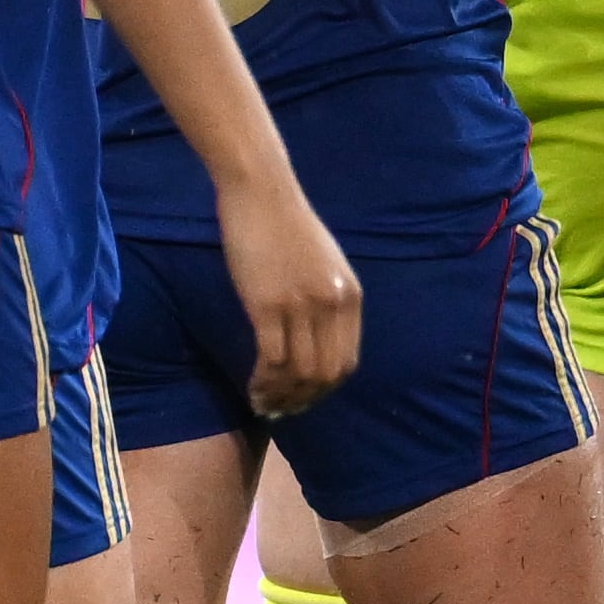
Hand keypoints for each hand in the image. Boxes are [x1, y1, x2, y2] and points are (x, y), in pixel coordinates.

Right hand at [220, 170, 364, 414]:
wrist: (263, 194)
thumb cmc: (288, 227)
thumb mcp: (326, 267)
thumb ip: (328, 302)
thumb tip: (319, 342)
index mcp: (351, 298)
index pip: (346, 362)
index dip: (325, 390)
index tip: (304, 399)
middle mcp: (332, 306)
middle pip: (325, 375)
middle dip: (303, 401)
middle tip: (281, 410)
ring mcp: (302, 306)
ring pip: (298, 373)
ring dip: (280, 396)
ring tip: (263, 403)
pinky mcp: (268, 305)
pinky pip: (272, 359)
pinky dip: (263, 381)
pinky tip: (252, 387)